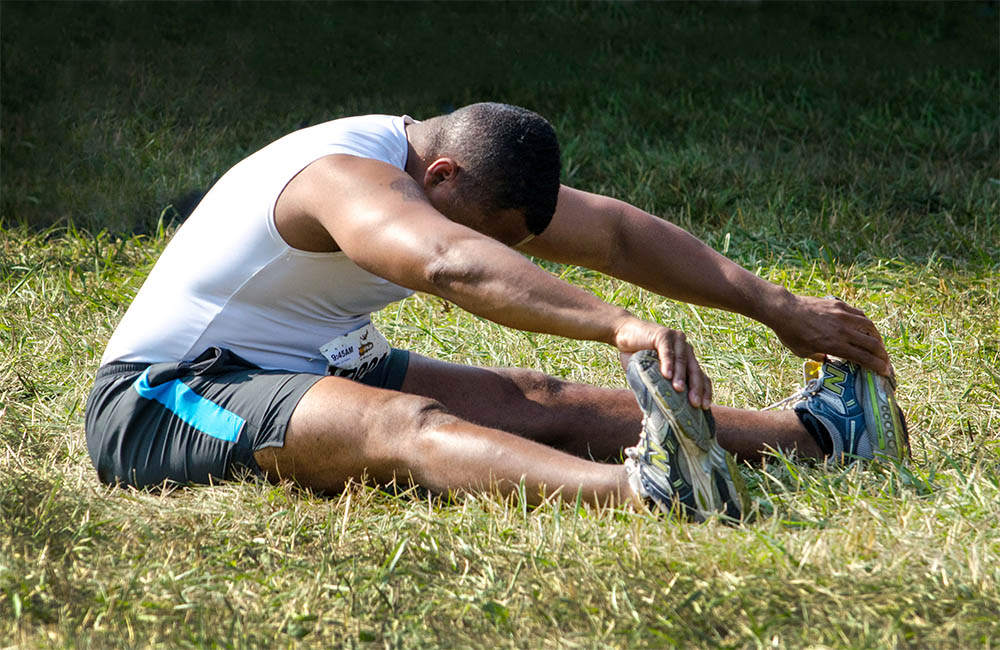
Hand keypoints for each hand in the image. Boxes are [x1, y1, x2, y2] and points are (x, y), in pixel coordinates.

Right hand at [612, 318, 712, 408]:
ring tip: (679, 390)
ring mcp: (676, 340)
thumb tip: (659, 415)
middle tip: (695, 403)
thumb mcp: (651, 374)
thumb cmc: (638, 357)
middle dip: (696, 388)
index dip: (704, 391)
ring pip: (682, 360)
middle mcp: (685, 349)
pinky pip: (667, 351)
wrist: (623, 334)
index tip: (704, 407)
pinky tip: (666, 374)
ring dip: (681, 376)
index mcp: (686, 360)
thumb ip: (658, 387)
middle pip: (695, 370)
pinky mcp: (663, 334)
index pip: (700, 376)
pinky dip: (668, 363)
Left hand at [771, 294, 891, 374]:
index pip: (864, 358)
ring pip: (870, 327)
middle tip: (886, 362)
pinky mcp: (840, 305)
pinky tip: (866, 328)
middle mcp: (842, 331)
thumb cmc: (790, 334)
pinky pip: (860, 315)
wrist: (784, 310)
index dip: (878, 366)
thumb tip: (830, 360)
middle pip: (872, 344)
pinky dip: (866, 324)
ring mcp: (842, 316)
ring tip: (878, 345)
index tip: (885, 372)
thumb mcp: (803, 353)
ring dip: (878, 338)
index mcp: (834, 345)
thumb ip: (820, 357)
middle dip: (883, 355)